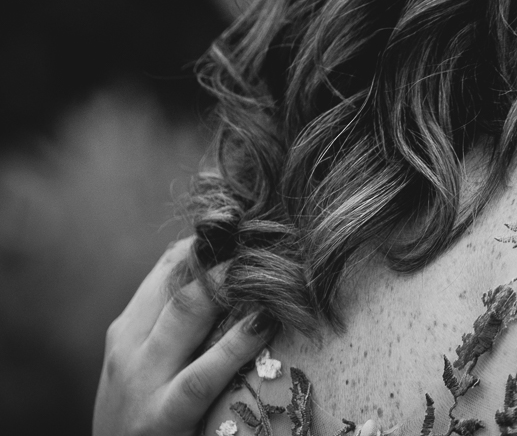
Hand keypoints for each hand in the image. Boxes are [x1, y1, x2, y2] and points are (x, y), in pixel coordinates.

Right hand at [95, 238, 269, 435]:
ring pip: (185, 313)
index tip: (250, 224)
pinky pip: (202, 374)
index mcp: (127, 329)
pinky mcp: (162, 417)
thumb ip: (173, 323)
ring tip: (264, 262)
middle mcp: (129, 347)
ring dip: (228, 284)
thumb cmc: (141, 413)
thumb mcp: (144, 363)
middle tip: (266, 232)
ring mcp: (142, 381)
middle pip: (177, 281)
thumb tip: (221, 271)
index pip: (167, 268)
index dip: (210, 242)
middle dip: (222, 253)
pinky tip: (264, 322)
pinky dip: (236, 345)